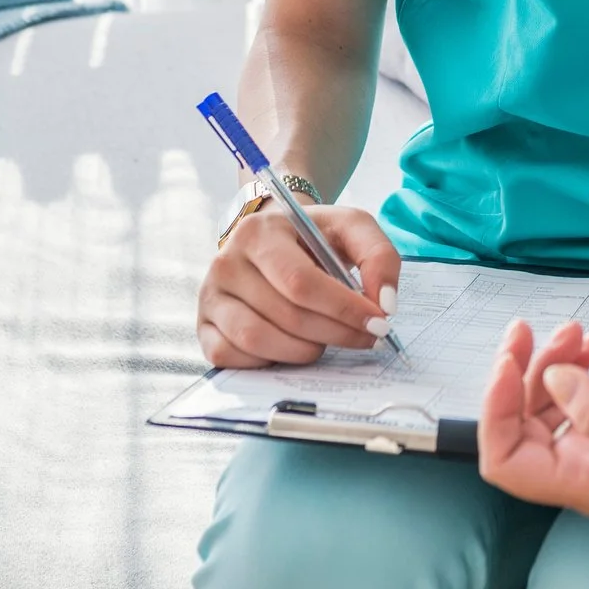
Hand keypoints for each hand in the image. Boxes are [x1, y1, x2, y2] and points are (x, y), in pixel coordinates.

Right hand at [196, 194, 401, 367]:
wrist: (274, 238)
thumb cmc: (313, 237)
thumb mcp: (351, 227)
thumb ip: (379, 256)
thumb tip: (384, 304)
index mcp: (259, 232)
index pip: (300, 282)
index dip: (343, 309)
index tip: (378, 323)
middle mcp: (225, 262)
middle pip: (285, 315)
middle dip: (335, 332)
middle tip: (365, 337)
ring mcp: (210, 297)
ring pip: (258, 340)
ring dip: (305, 350)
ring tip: (327, 340)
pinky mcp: (203, 327)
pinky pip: (232, 358)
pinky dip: (269, 361)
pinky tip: (292, 346)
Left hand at [477, 319, 588, 517]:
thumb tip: (553, 381)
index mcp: (588, 485)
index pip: (506, 462)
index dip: (494, 411)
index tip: (508, 359)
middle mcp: (588, 472)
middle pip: (520, 427)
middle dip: (520, 375)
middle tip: (534, 330)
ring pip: (547, 405)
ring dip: (551, 364)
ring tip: (578, 332)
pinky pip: (578, 396)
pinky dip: (576, 366)